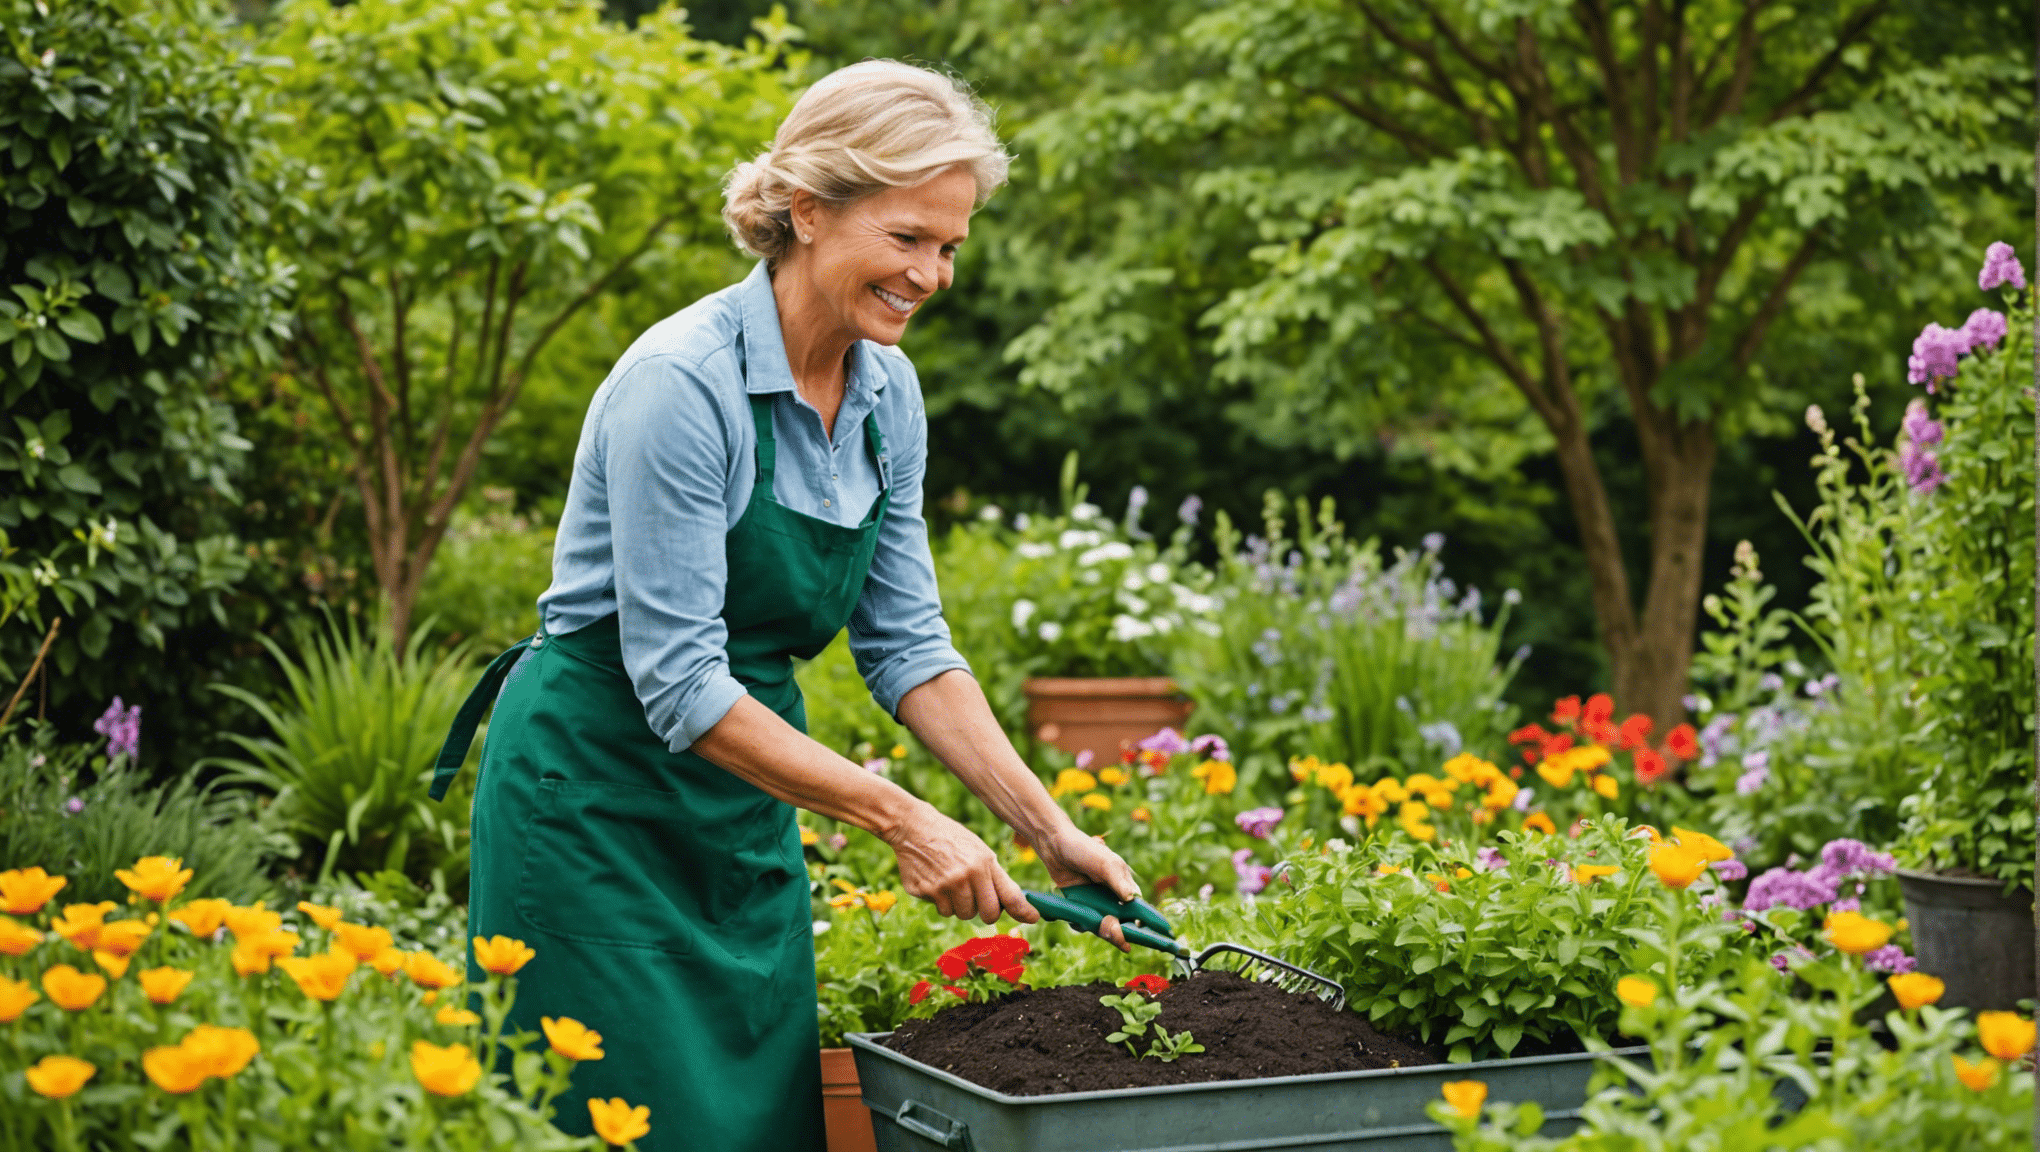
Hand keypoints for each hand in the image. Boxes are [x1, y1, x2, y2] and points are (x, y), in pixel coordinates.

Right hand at [883, 802, 1037, 925]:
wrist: (914, 827)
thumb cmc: (952, 840)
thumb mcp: (979, 851)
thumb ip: (996, 877)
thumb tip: (1016, 906)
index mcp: (983, 863)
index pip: (1009, 896)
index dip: (1023, 911)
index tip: (1033, 918)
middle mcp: (966, 876)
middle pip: (988, 914)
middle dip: (986, 911)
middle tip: (979, 898)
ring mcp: (944, 886)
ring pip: (963, 915)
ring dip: (962, 906)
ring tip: (953, 883)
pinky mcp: (925, 892)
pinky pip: (942, 911)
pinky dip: (943, 902)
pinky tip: (937, 882)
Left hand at [1032, 823, 1142, 950]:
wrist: (1055, 845)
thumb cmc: (1084, 849)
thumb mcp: (1104, 862)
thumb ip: (1118, 880)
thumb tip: (1132, 898)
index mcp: (1125, 886)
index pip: (1138, 909)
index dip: (1142, 923)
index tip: (1143, 933)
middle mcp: (1112, 898)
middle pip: (1121, 922)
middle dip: (1119, 930)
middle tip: (1115, 930)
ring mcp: (1095, 904)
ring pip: (1102, 925)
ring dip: (1101, 930)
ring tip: (1101, 926)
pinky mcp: (1080, 907)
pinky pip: (1084, 923)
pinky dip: (1081, 924)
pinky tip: (1077, 920)